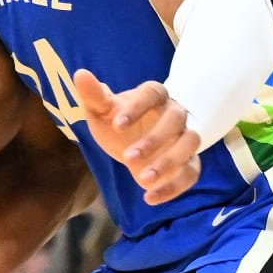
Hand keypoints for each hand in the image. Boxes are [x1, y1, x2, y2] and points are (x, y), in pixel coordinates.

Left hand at [72, 73, 201, 204]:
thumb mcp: (101, 112)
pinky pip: (192, 173)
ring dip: (169, 162)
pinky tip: (149, 198)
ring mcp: (184, 138)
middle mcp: (175, 114)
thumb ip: (93, 96)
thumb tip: (80, 74)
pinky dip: (174, 187)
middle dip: (154, 139)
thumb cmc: (117, 125)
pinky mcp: (189, 163)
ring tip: (143, 179)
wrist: (131, 148)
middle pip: (176, 120)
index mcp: (155, 96)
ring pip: (191, 144)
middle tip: (127, 158)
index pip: (152, 93)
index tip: (116, 126)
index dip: (137, 108)